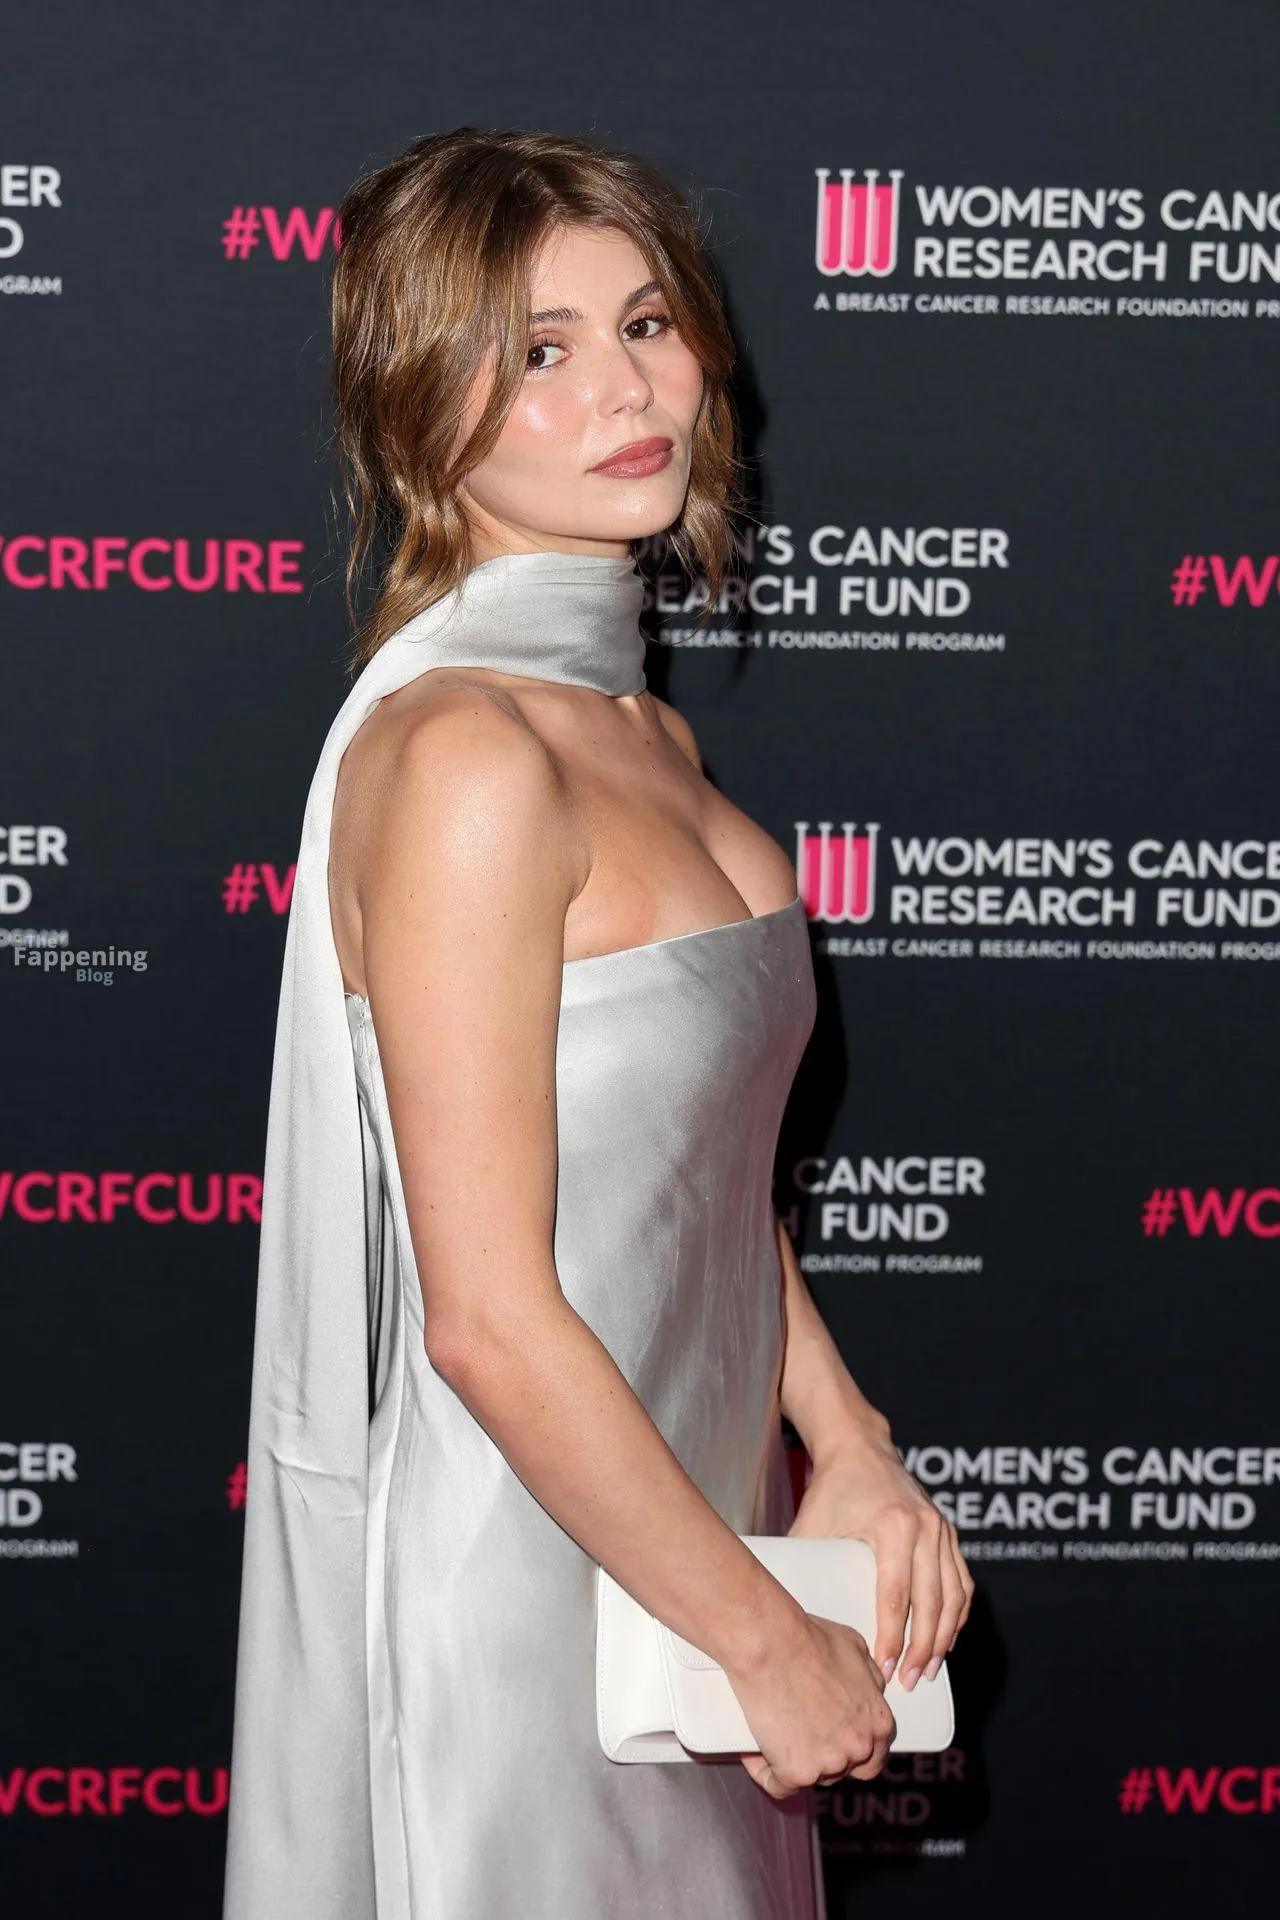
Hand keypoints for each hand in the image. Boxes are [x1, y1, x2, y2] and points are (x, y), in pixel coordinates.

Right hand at [731, 1611, 894, 1798]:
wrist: (772, 1644)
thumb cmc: (807, 1640)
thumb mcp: (856, 1649)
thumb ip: (869, 1679)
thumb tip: (867, 1689)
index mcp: (877, 1721)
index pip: (872, 1755)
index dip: (849, 1749)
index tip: (831, 1743)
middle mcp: (858, 1747)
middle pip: (842, 1769)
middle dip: (822, 1756)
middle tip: (799, 1736)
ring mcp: (829, 1764)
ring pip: (811, 1778)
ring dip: (793, 1762)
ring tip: (773, 1737)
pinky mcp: (797, 1773)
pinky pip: (778, 1784)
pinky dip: (763, 1770)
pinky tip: (754, 1753)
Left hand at [787, 1423, 973, 1690]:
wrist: (860, 1448)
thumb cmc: (832, 1489)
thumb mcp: (814, 1526)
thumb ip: (808, 1566)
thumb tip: (788, 1613)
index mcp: (893, 1525)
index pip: (896, 1596)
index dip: (892, 1637)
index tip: (884, 1669)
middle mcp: (925, 1526)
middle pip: (931, 1602)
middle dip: (922, 1648)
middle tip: (909, 1682)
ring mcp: (941, 1528)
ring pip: (954, 1596)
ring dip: (943, 1638)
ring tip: (928, 1669)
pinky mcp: (948, 1532)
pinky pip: (961, 1581)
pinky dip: (957, 1614)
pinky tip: (946, 1638)